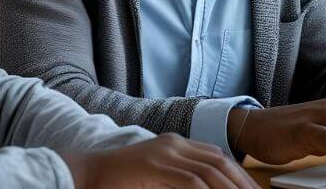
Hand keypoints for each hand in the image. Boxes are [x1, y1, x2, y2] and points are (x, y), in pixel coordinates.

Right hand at [60, 133, 259, 188]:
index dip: (237, 174)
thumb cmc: (118, 181)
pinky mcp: (156, 166)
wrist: (85, 173)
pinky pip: (190, 181)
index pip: (216, 155)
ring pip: (210, 169)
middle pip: (219, 160)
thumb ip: (178, 182)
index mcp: (175, 143)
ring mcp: (165, 152)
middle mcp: (173, 143)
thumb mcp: (155, 179)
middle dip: (240, 182)